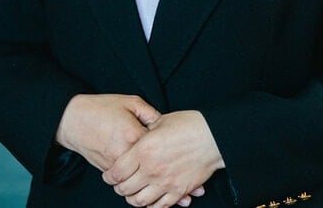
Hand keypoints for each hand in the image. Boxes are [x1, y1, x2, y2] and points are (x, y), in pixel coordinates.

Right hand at [54, 94, 159, 171]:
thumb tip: (166, 126)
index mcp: (133, 134)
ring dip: (145, 168)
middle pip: (151, 163)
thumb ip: (152, 113)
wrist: (72, 119)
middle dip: (157, 158)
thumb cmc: (101, 108)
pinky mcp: (108, 171)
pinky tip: (133, 159)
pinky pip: (127, 176)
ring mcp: (115, 165)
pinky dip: (133, 171)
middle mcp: (125, 153)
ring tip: (147, 156)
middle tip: (160, 151)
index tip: (167, 139)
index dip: (166, 142)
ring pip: (139, 173)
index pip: (161, 146)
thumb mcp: (131, 102)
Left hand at [103, 110, 224, 207]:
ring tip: (133, 193)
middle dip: (119, 188)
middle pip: (124, 189)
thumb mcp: (160, 122)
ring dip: (133, 199)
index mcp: (143, 150)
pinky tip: (151, 199)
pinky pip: (159, 206)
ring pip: (139, 201)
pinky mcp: (178, 191)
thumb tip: (135, 136)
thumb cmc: (188, 125)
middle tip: (119, 184)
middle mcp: (151, 169)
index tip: (109, 175)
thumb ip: (144, 132)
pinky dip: (151, 205)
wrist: (213, 136)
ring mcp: (165, 182)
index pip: (116, 172)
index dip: (109, 176)